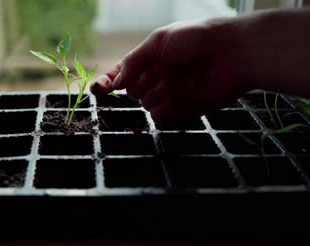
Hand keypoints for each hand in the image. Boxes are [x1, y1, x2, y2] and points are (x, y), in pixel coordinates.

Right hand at [91, 18, 250, 125]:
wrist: (233, 54)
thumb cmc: (197, 39)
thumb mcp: (159, 41)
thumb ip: (133, 61)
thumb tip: (116, 82)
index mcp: (151, 59)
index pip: (123, 74)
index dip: (109, 82)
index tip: (99, 88)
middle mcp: (158, 77)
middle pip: (132, 91)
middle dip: (141, 83)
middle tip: (158, 72)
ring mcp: (170, 94)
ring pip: (144, 104)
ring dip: (155, 94)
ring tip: (174, 82)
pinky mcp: (182, 110)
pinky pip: (159, 118)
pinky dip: (162, 109)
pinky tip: (174, 98)